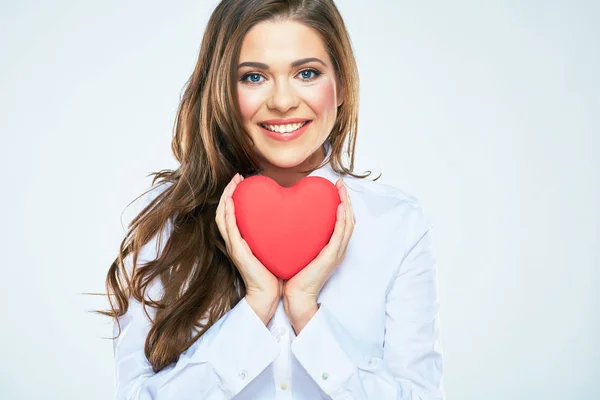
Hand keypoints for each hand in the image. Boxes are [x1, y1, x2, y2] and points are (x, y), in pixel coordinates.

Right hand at [215, 173, 282, 322]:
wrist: (270, 294)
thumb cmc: (274, 272)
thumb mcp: (274, 247)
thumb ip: (275, 233)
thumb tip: (288, 216)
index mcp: (243, 239)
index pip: (233, 213)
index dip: (235, 196)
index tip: (243, 181)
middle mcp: (235, 241)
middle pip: (224, 211)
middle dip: (229, 192)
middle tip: (237, 177)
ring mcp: (234, 246)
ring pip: (222, 217)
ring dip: (226, 198)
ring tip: (233, 183)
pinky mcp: (238, 252)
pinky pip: (229, 230)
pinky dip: (228, 214)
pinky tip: (230, 201)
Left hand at [283, 179, 355, 331]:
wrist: (295, 297)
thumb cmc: (292, 275)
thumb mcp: (298, 251)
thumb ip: (299, 237)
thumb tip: (288, 220)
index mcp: (330, 248)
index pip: (341, 222)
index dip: (341, 204)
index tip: (334, 188)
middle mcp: (337, 249)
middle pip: (349, 219)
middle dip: (346, 199)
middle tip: (339, 183)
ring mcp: (336, 253)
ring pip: (349, 224)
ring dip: (347, 205)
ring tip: (341, 189)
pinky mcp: (332, 257)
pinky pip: (340, 235)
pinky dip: (342, 220)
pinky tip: (339, 207)